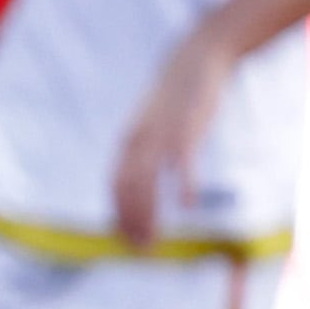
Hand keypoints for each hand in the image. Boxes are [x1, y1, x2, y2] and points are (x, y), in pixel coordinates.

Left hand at [109, 33, 228, 245]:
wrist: (194, 60)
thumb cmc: (175, 98)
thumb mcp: (152, 124)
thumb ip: (145, 150)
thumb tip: (140, 178)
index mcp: (129, 141)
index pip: (115, 184)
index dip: (118, 213)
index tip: (124, 238)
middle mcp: (139, 140)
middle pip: (127, 187)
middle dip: (131, 220)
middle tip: (140, 248)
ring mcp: (162, 135)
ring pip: (148, 180)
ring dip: (148, 212)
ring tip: (154, 237)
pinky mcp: (188, 128)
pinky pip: (183, 160)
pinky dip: (182, 183)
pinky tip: (186, 204)